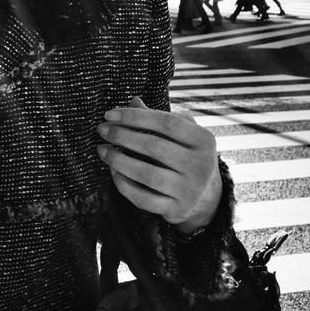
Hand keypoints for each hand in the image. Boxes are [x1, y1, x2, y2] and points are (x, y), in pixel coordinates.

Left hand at [96, 96, 221, 233]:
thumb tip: (133, 101)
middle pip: (155, 147)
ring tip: (102, 150)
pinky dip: (124, 185)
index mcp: (204, 140)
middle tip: (102, 130)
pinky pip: (143, 198)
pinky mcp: (177, 209)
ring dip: (119, 160)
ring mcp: (189, 190)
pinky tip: (113, 172)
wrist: (207, 198)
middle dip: (123, 136)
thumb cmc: (187, 157)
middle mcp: (201, 165)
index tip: (110, 114)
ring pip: (148, 174)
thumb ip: (160, 118)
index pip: (167, 123)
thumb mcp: (183, 135)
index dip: (136, 117)